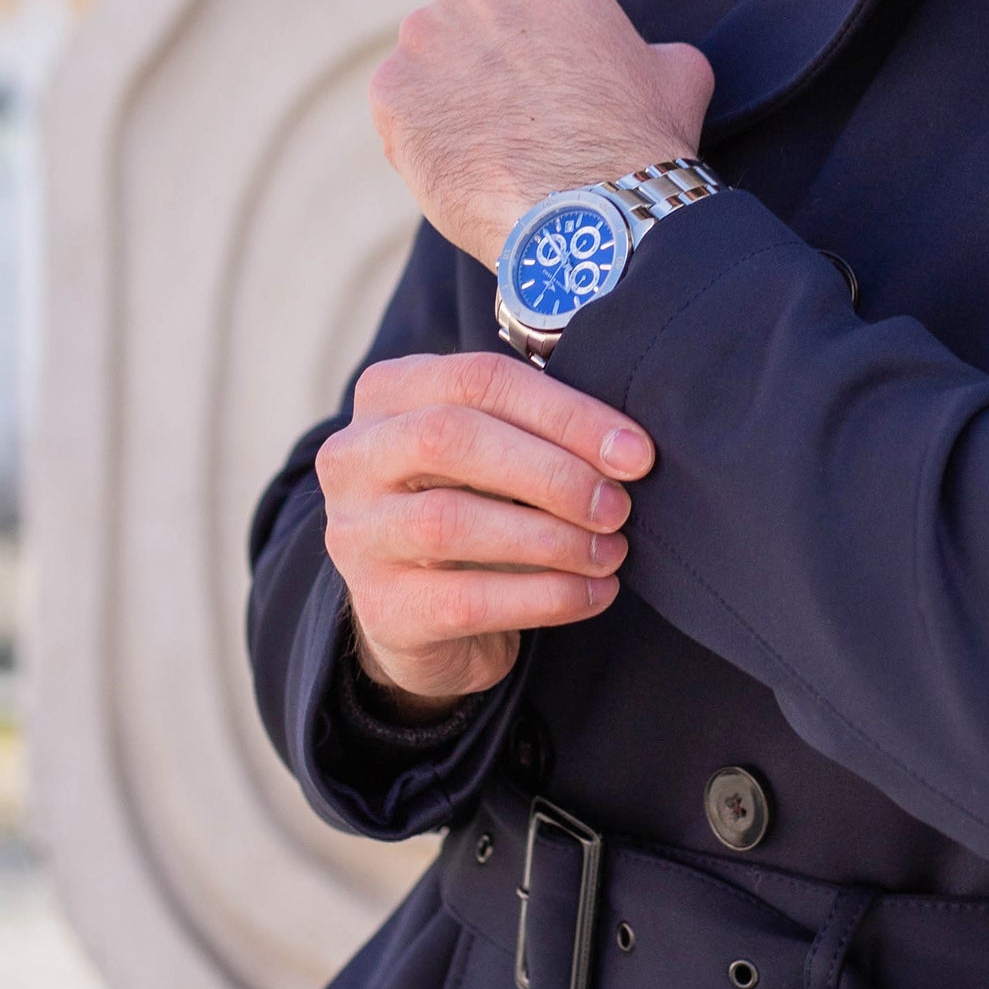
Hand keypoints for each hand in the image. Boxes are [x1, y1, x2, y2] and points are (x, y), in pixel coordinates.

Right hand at [318, 350, 655, 709]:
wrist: (421, 609)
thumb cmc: (473, 501)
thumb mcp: (495, 447)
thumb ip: (539, 428)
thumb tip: (627, 449)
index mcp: (388, 391)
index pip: (479, 379)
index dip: (565, 413)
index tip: (634, 452)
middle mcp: (354, 455)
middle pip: (450, 437)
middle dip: (551, 472)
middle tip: (617, 506)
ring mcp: (355, 532)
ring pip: (450, 521)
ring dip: (551, 538)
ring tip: (610, 552)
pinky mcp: (380, 607)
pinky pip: (465, 599)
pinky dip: (543, 597)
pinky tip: (592, 594)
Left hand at [369, 0, 714, 268]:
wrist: (591, 215)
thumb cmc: (640, 139)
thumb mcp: (677, 70)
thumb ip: (648, 45)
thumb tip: (651, 59)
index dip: (542, 21)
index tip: (553, 60)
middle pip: (471, 7)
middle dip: (488, 47)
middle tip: (520, 103)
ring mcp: (423, 34)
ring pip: (430, 57)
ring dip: (451, 90)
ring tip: (493, 144)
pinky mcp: (390, 91)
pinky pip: (401, 107)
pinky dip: (423, 133)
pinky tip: (466, 165)